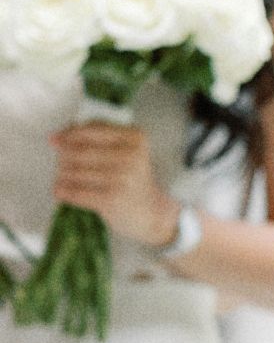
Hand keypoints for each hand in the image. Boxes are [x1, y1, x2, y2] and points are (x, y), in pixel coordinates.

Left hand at [49, 121, 180, 248]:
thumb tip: (60, 135)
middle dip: (64, 157)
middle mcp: (131, 156)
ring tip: (64, 178)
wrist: (150, 212)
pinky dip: (63, 191)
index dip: (69, 134)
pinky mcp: (111, 199)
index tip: (54, 139)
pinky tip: (60, 191)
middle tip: (61, 163)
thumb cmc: (132, 178)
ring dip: (62, 175)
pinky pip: (75, 192)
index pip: (93, 130)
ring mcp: (122, 178)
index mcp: (136, 138)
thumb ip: (99, 137)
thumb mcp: (127, 151)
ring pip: (74, 171)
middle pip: (80, 151)